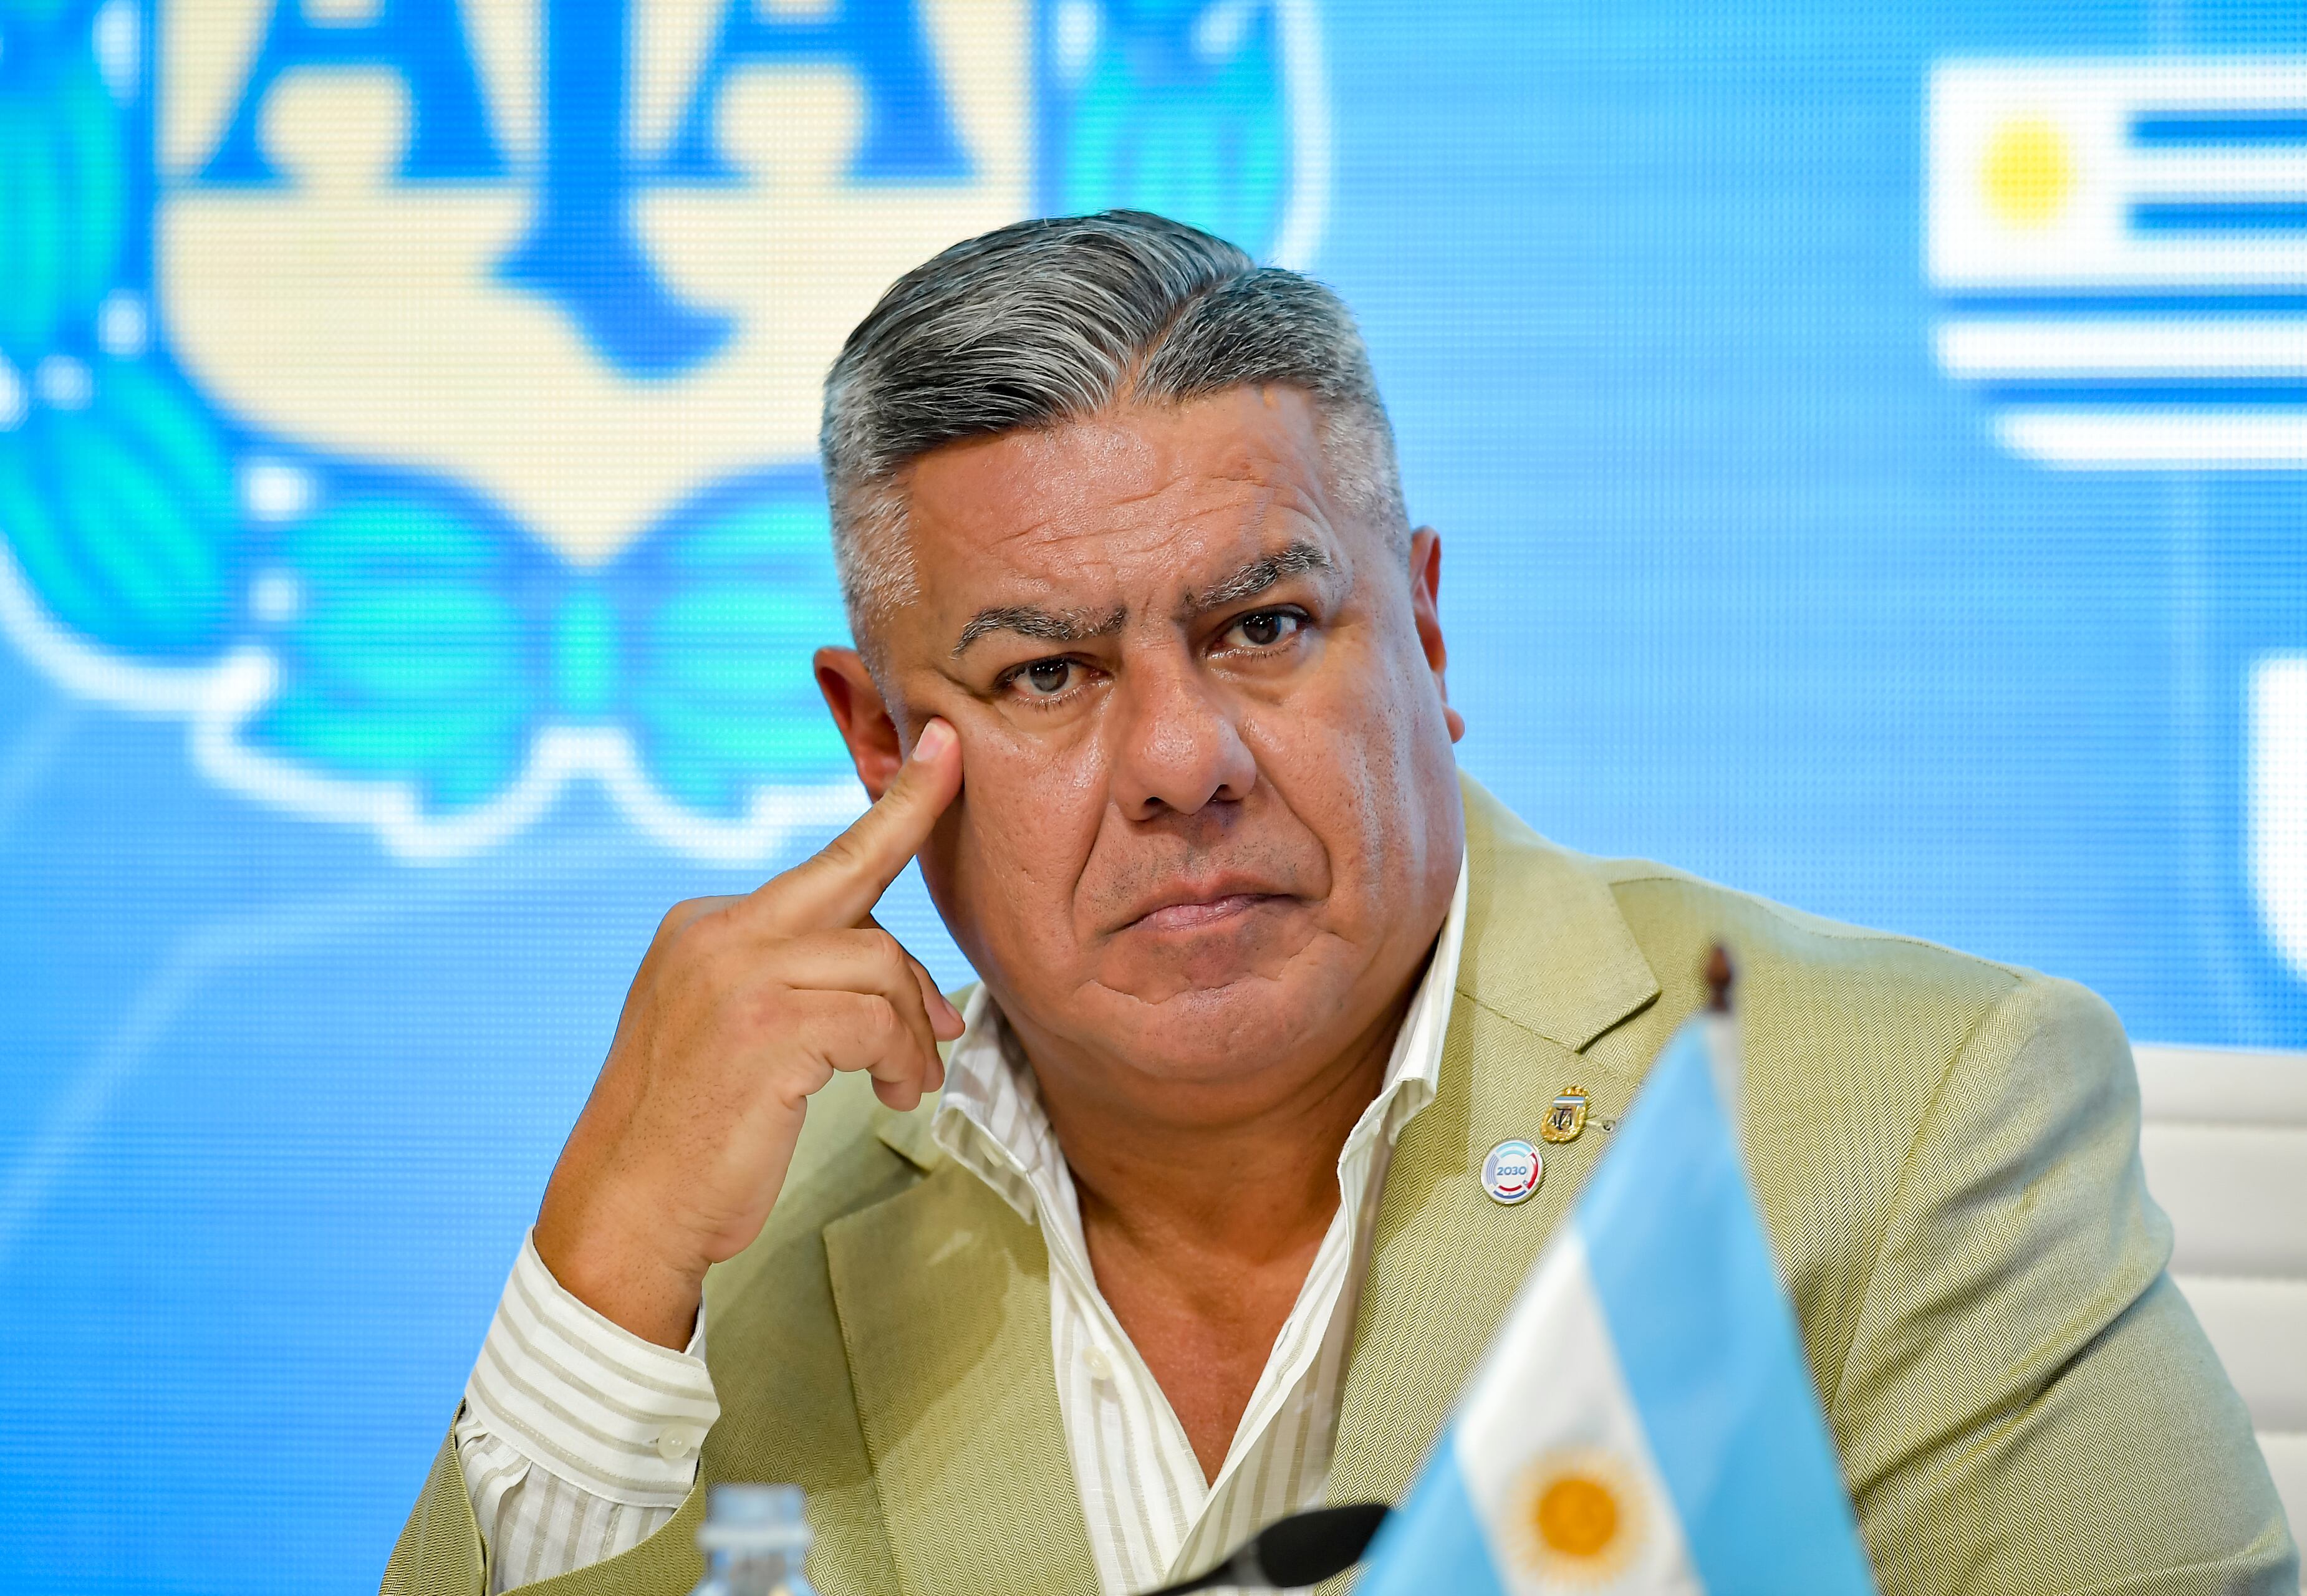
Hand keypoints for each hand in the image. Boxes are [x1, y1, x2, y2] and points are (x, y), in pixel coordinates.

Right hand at [533, 720, 965, 1346]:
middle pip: (855, 877)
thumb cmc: (693, 1134)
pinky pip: (878, 1020)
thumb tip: (904, 979)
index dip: (897, 806)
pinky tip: (894, 1097)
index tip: (945, 752)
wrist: (627, 1213)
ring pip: (879, 963)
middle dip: (920, 850)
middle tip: (967, 932)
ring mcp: (736, 975)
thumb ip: (798, 979)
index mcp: (702, 925)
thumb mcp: (732, 1029)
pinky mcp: (767, 1028)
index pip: (821, 862)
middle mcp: (714, 932)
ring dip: (912, 1030)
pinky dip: (901, 1060)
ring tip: (908, 1082)